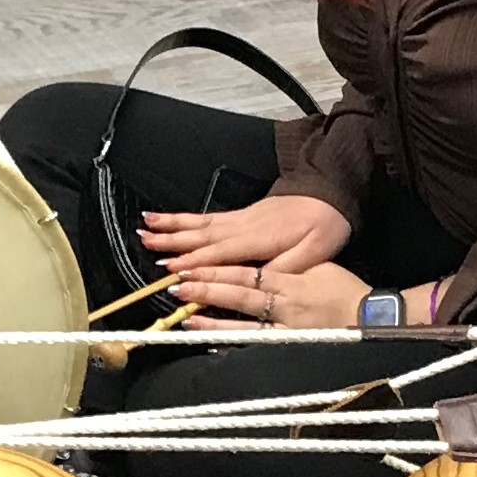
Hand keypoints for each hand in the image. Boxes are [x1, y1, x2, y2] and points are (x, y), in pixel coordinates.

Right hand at [138, 192, 350, 279]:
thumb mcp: (314, 252)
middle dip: (172, 241)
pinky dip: (185, 219)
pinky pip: (207, 217)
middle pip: (202, 235)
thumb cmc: (325, 225)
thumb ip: (284, 267)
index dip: (197, 262)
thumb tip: (256, 282)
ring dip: (171, 227)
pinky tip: (169, 220)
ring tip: (145, 227)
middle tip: (145, 245)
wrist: (331, 194)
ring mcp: (240, 219)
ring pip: (200, 223)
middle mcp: (244, 226)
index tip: (173, 270)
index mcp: (261, 238)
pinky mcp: (241, 216)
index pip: (222, 254)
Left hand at [171, 258, 374, 329]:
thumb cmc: (346, 293)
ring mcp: (288, 330)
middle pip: (240, 295)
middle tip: (178, 287)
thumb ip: (288, 267)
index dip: (216, 270)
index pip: (247, 273)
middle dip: (207, 291)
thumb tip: (259, 263)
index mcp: (292, 281)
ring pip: (244, 325)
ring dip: (213, 323)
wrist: (374, 321)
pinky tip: (213, 345)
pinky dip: (235, 346)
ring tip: (186, 320)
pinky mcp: (292, 348)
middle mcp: (286, 305)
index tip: (190, 267)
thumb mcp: (319, 269)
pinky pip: (260, 347)